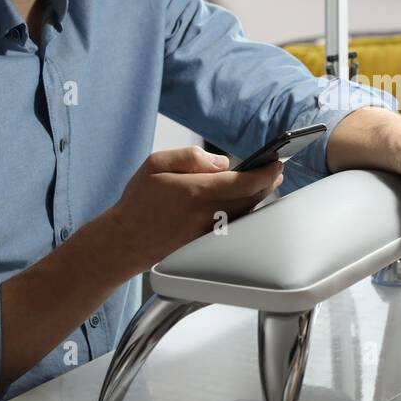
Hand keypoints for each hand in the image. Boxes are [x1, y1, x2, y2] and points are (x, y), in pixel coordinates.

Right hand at [104, 146, 283, 275]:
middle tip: (274, 170)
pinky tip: (243, 201)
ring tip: (262, 182)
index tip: (276, 163)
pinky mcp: (208, 243)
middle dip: (267, 183)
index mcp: (195, 192)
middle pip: (251, 198)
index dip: (265, 172)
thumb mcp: (156, 164)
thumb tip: (222, 162)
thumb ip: (191, 156)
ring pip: (245, 212)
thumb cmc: (138, 201)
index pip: (243, 182)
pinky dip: (244, 210)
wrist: (124, 241)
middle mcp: (206, 215)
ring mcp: (209, 232)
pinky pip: (234, 224)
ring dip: (257, 196)